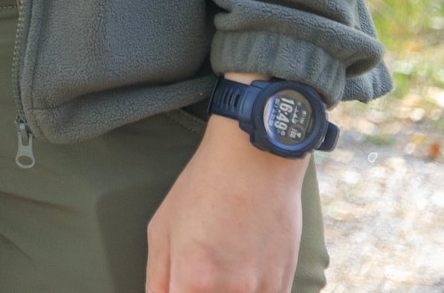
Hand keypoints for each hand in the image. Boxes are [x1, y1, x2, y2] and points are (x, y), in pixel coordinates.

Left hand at [146, 100, 306, 291]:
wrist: (256, 162)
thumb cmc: (203, 188)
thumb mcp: (162, 228)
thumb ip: (158, 278)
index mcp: (194, 277)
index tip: (177, 286)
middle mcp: (232, 290)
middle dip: (198, 290)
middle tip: (198, 272)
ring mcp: (264, 290)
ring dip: (225, 290)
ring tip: (222, 261)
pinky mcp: (285, 284)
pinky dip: (249, 289)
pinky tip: (240, 269)